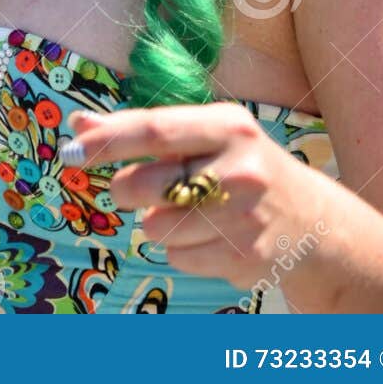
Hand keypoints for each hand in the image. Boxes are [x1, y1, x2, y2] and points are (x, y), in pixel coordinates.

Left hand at [67, 102, 328, 295]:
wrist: (312, 222)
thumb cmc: (242, 164)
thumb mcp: (206, 133)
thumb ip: (144, 129)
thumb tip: (79, 124)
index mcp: (229, 125)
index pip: (154, 130)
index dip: (107, 141)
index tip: (70, 149)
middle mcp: (240, 168)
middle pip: (145, 186)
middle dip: (127, 190)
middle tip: (141, 188)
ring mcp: (243, 217)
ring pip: (156, 229)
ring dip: (159, 223)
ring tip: (193, 211)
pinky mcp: (243, 257)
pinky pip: (177, 258)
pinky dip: (181, 250)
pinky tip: (210, 236)